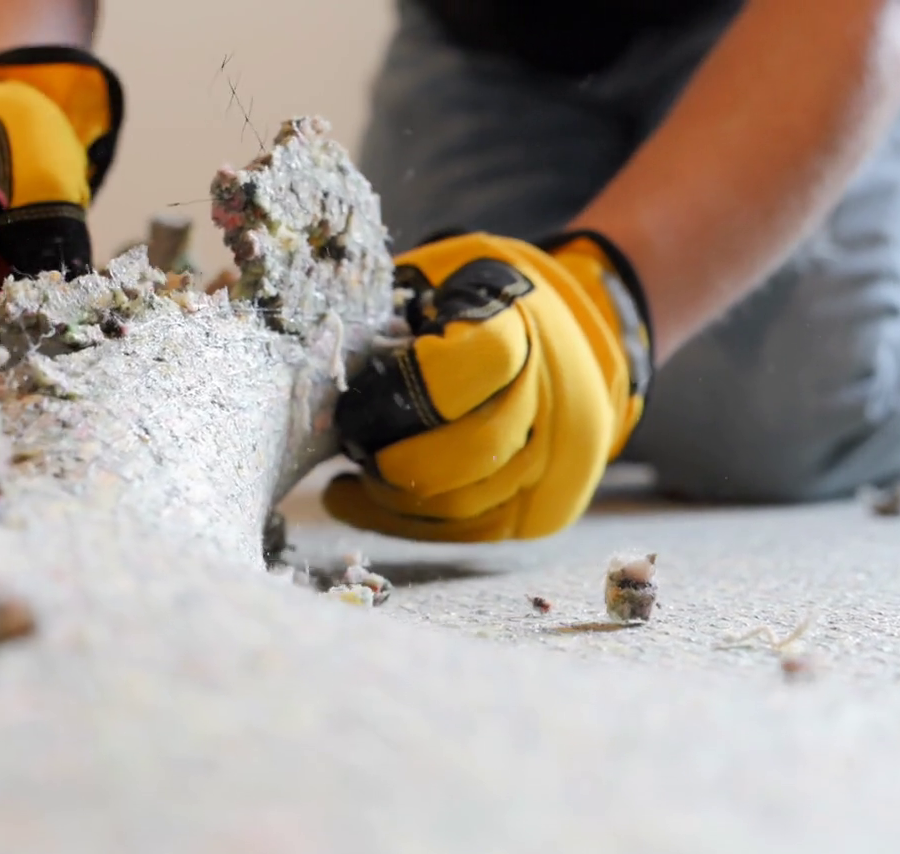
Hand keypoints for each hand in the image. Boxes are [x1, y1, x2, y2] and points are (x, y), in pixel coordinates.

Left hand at [322, 231, 653, 541]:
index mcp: (525, 331)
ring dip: (392, 498)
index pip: (462, 372)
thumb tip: (321, 363)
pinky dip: (406, 522)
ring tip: (353, 473)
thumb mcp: (443, 277)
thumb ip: (392, 312)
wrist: (578, 338)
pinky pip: (468, 531)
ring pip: (462, 505)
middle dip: (390, 459)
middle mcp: (557, 403)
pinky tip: (359, 500)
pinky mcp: (546, 510)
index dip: (393, 397)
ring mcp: (559, 465)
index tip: (351, 405)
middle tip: (349, 445)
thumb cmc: (486, 302)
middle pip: (462, 454)